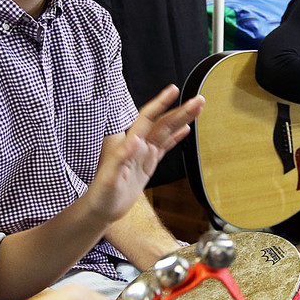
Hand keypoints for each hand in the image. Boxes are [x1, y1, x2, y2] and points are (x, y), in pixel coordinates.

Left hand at [84, 86, 203, 222]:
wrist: (101, 209)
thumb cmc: (102, 195)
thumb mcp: (110, 179)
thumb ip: (121, 158)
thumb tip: (135, 140)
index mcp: (129, 145)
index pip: (147, 119)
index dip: (160, 104)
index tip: (173, 90)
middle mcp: (137, 146)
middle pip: (163, 123)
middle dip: (181, 111)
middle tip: (199, 100)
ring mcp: (144, 154)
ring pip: (166, 132)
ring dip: (182, 120)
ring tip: (197, 108)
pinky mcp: (147, 164)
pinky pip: (164, 147)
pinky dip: (175, 137)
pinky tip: (185, 129)